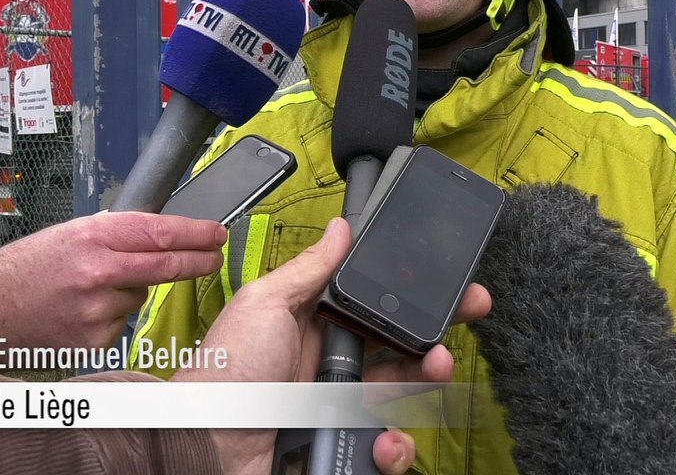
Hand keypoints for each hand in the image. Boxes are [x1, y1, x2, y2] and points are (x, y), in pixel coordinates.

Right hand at [0, 211, 225, 355]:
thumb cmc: (19, 273)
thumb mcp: (66, 235)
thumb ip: (109, 234)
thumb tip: (154, 234)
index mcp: (90, 238)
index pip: (158, 232)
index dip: (194, 233)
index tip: (214, 233)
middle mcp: (97, 272)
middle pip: (166, 265)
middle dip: (197, 261)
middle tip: (212, 257)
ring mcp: (97, 308)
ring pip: (139, 295)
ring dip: (129, 290)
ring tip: (87, 289)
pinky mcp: (95, 338)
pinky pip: (121, 322)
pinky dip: (110, 315)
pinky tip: (80, 311)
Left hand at [175, 217, 491, 474]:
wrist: (207, 442)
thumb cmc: (225, 372)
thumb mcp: (265, 304)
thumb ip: (309, 269)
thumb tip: (341, 228)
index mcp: (317, 324)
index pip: (378, 305)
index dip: (414, 295)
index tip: (448, 282)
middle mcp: (334, 365)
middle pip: (403, 348)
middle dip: (439, 331)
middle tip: (468, 312)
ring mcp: (342, 407)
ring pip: (406, 396)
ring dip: (430, 380)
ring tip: (436, 367)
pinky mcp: (345, 446)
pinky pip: (388, 447)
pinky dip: (396, 446)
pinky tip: (385, 439)